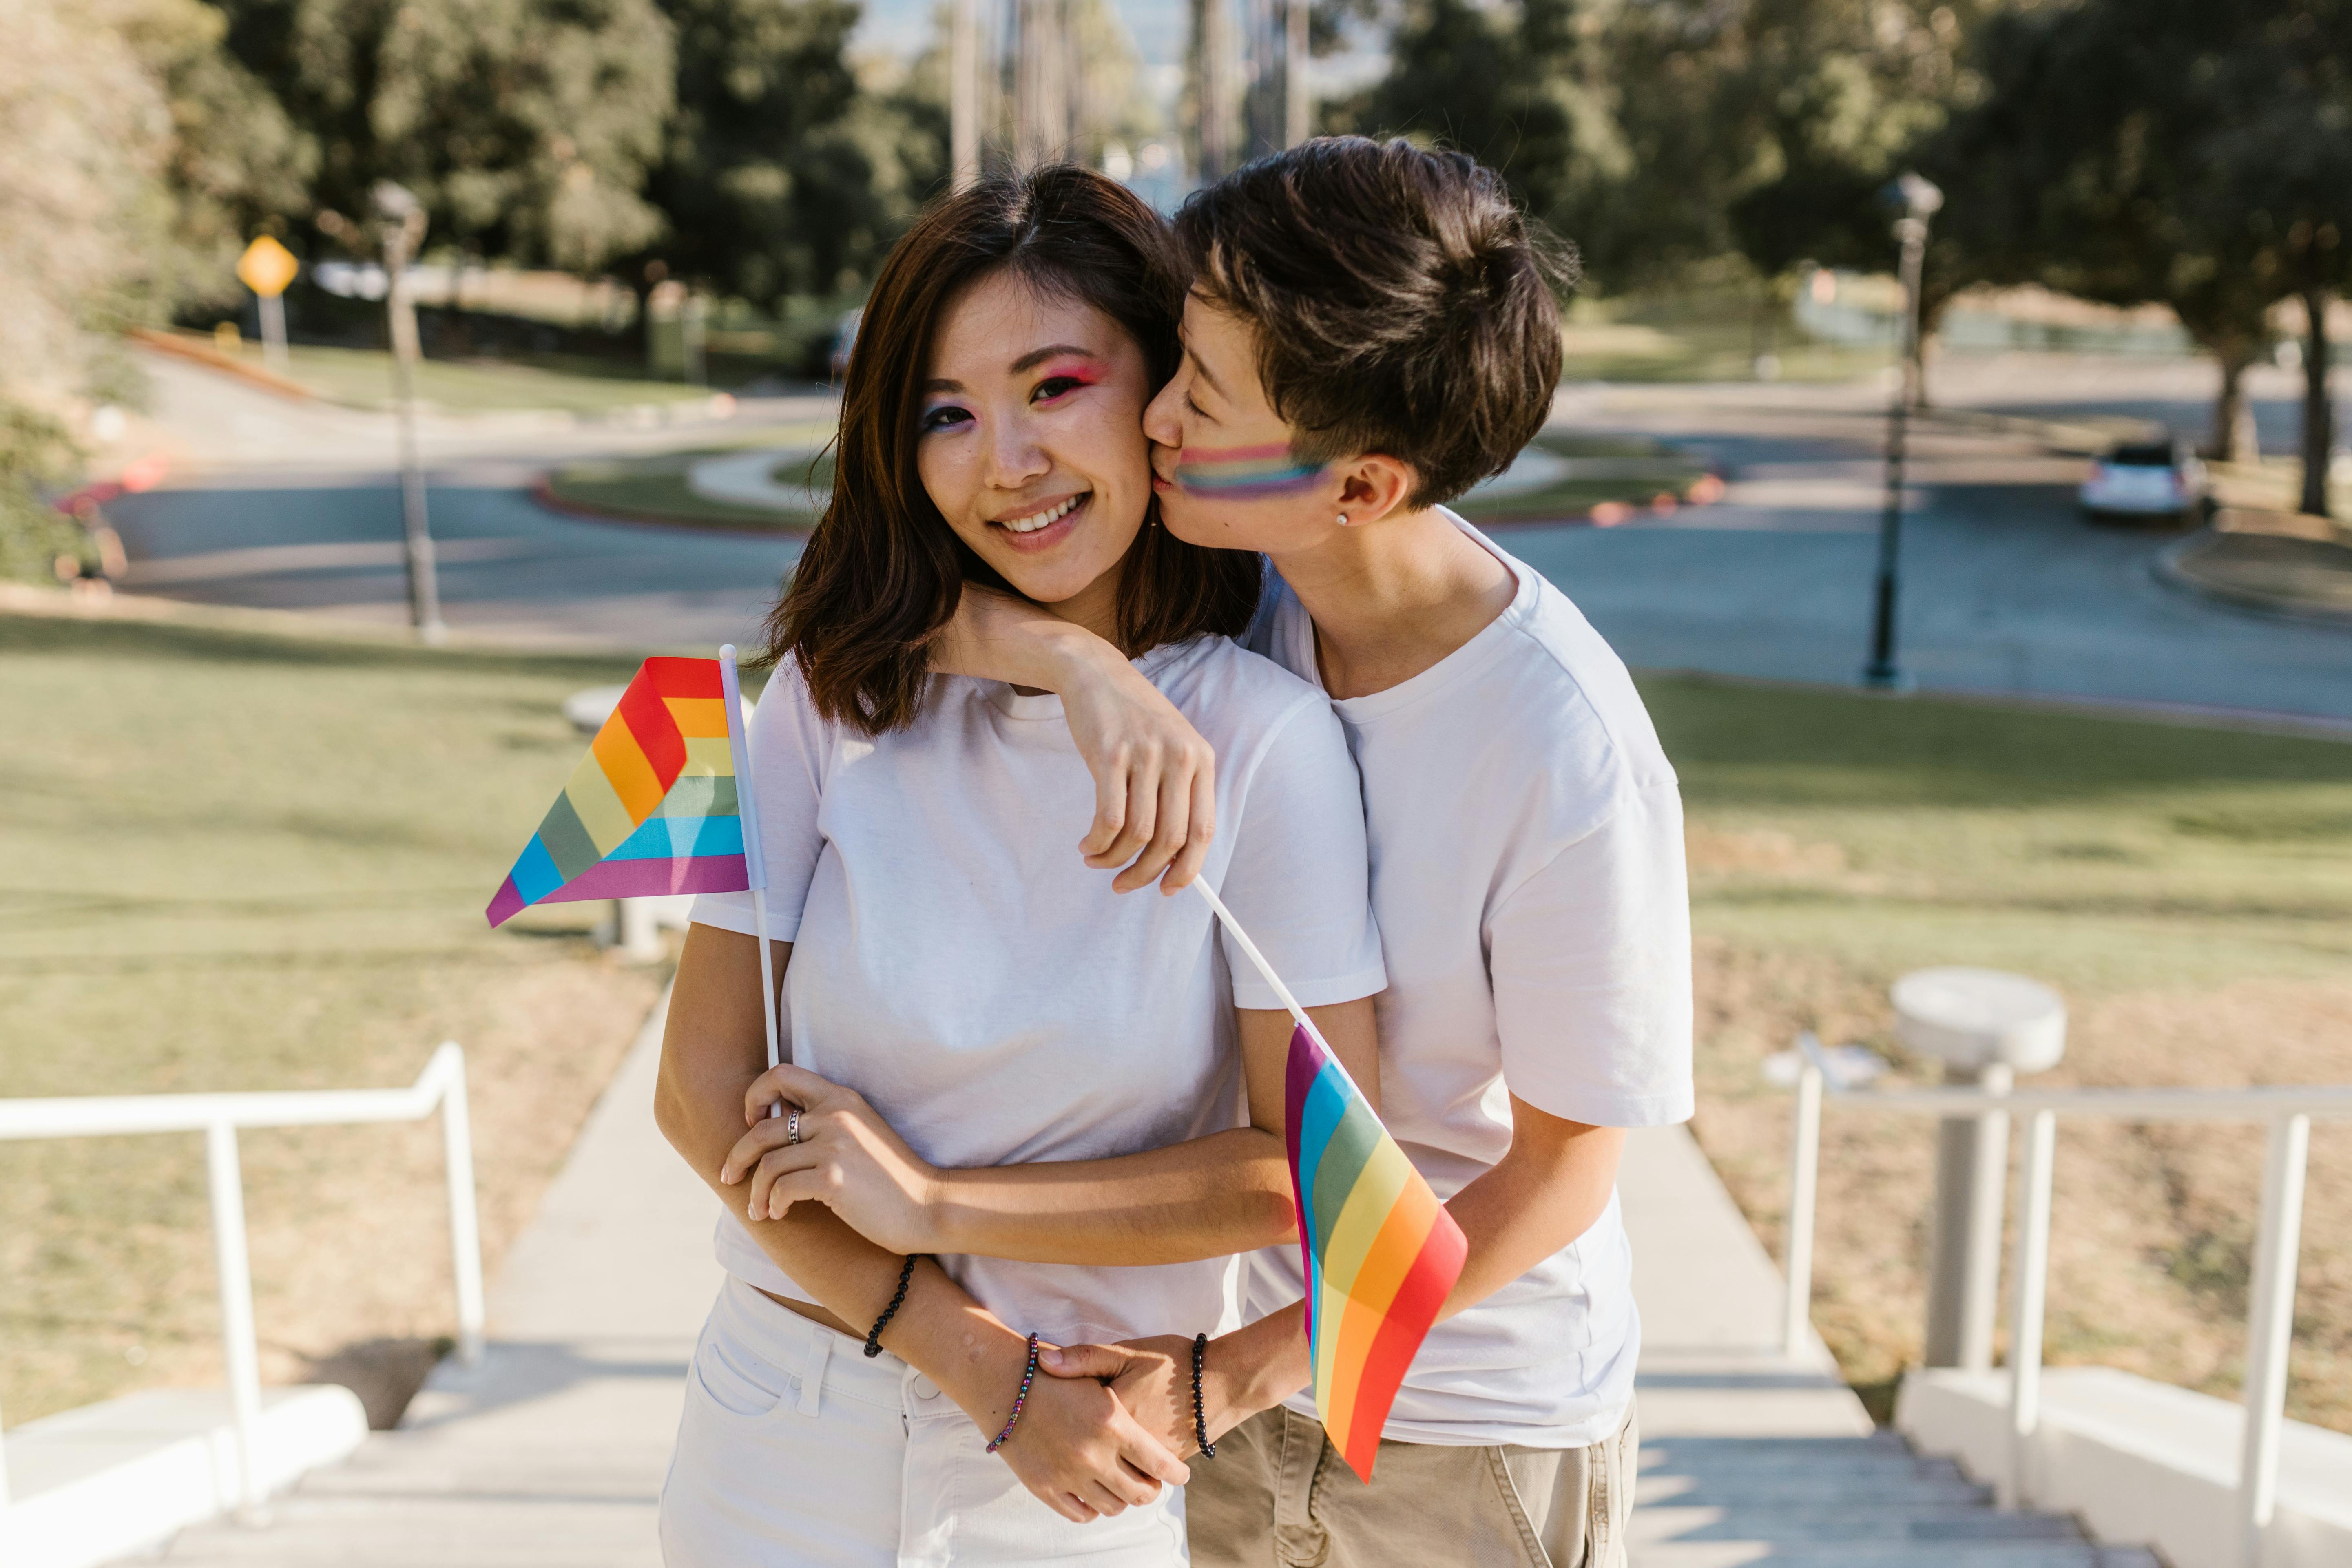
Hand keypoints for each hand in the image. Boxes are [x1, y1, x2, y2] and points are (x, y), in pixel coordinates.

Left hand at [720, 1063, 939, 1253]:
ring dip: (756, 1192)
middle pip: (761, 1128)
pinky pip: (781, 1189)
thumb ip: (826, 1121)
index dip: (755, 1095)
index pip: (782, 1074)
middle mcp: (835, 1115)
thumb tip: (778, 1123)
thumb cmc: (892, 1176)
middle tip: (730, 1175)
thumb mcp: (861, 1132)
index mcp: (842, 1098)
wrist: (928, 1205)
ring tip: (760, 1210)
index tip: (751, 1121)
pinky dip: (773, 1204)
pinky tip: (780, 1214)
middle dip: (738, 1155)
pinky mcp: (832, 1178)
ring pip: (767, 1165)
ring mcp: (834, 1146)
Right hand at [932, 585, 1218, 894]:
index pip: (1203, 830)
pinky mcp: (1110, 754)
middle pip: (1170, 839)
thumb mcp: (1171, 746)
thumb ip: (1178, 793)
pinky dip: (1097, 843)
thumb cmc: (1133, 719)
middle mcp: (1179, 757)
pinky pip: (1107, 818)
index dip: (1187, 869)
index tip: (1167, 890)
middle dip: (1145, 874)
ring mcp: (1145, 754)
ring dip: (1114, 860)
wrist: (1096, 673)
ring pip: (1137, 833)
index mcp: (1202, 759)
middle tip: (1123, 885)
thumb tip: (1175, 858)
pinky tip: (1087, 845)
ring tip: (1098, 861)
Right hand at [987, 1353, 1191, 1521]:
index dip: (1176, 1472)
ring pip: (1112, 1507)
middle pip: (1139, 1492)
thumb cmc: (1056, 1371)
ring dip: (1122, 1499)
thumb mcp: (1099, 1373)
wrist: (1002, 1379)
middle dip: (1151, 1489)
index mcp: (1113, 1424)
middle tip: (1150, 1481)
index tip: (1180, 1474)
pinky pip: (1080, 1513)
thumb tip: (1156, 1431)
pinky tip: (1094, 1493)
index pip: (1160, 1463)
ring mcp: (1067, 1474)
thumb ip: (1129, 1402)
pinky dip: (1093, 1508)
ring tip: (1122, 1485)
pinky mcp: (1044, 1486)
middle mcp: (1093, 1455)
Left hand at [1039, 1335, 1221, 1459]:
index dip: (1060, 1417)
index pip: (1069, 1426)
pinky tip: (1123, 1453)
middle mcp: (1125, 1446)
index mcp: (1109, 1416)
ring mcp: (1147, 1460)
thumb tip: (1042, 1360)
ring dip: (1103, 1467)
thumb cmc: (1173, 1362)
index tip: (1053, 1409)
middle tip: (1068, 1438)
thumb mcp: (1127, 1353)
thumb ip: (1084, 1358)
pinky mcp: (1166, 1465)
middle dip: (1077, 1451)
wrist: (1225, 1380)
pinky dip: (1129, 1468)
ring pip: (1114, 1474)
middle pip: (1089, 1458)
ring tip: (1093, 1451)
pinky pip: (1138, 1475)